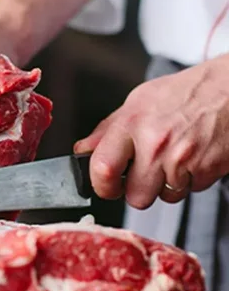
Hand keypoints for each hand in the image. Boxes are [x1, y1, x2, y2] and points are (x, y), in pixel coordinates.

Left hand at [74, 55, 228, 208]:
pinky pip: (190, 191)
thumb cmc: (186, 93)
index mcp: (133, 124)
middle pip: (136, 197)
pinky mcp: (208, 170)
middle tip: (145, 173)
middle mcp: (156, 144)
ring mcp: (183, 159)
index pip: (102, 168)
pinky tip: (192, 157)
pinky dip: (190, 180)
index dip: (101, 185)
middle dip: (139, 190)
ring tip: (173, 158)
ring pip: (164, 198)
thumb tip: (83, 150)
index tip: (105, 185)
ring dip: (166, 185)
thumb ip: (107, 130)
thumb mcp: (139, 101)